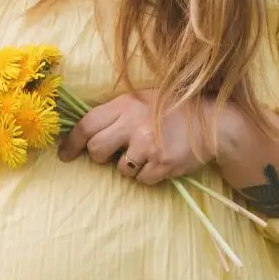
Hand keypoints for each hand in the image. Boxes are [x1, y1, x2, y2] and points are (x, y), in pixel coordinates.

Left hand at [58, 90, 216, 185]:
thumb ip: (117, 112)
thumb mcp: (143, 99)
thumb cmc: (175, 109)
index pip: (86, 125)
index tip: (64, 154)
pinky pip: (142, 179)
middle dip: (101, 156)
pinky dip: (149, 175)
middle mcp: (133, 124)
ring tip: (149, 152)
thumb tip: (87, 131)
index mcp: (126, 104)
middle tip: (114, 153)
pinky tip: (162, 160)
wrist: (214, 123)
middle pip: (96, 150)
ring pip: (120, 168)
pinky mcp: (162, 164)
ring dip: (130, 166)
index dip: (71, 142)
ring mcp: (148, 145)